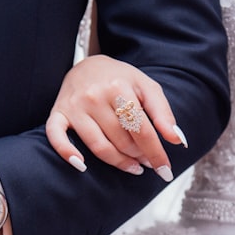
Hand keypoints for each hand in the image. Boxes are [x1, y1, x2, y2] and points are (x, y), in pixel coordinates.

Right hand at [46, 55, 186, 180]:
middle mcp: (94, 96)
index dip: (156, 153)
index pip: (142, 129)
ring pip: (98, 146)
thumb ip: (163, 113)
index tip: (165, 170)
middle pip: (122, 140)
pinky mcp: (58, 113)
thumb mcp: (146, 87)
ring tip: (133, 166)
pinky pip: (56, 137)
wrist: (87, 65)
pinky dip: (67, 153)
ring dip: (119, 162)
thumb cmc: (120, 79)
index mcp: (119, 87)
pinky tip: (82, 166)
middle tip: (147, 161)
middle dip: (139, 156)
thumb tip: (178, 140)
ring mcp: (74, 106)